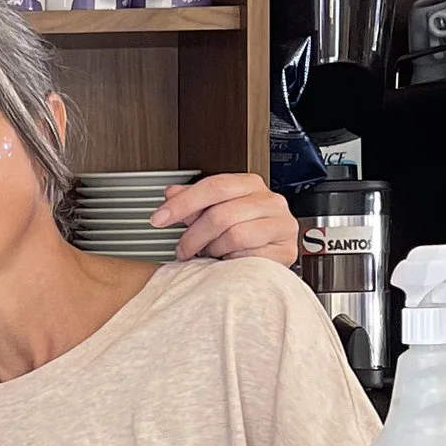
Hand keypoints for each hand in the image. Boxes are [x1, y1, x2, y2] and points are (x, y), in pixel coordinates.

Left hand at [152, 173, 297, 265]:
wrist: (272, 253)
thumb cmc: (245, 229)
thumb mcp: (216, 211)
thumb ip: (194, 202)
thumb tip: (171, 194)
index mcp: (250, 185)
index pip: (214, 187)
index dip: (183, 203)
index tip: (159, 218)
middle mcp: (269, 201)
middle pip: (221, 214)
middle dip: (194, 235)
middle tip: (183, 249)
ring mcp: (281, 224)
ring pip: (235, 235)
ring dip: (215, 249)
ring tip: (211, 252)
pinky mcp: (285, 249)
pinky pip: (250, 256)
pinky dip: (233, 261)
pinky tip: (229, 259)